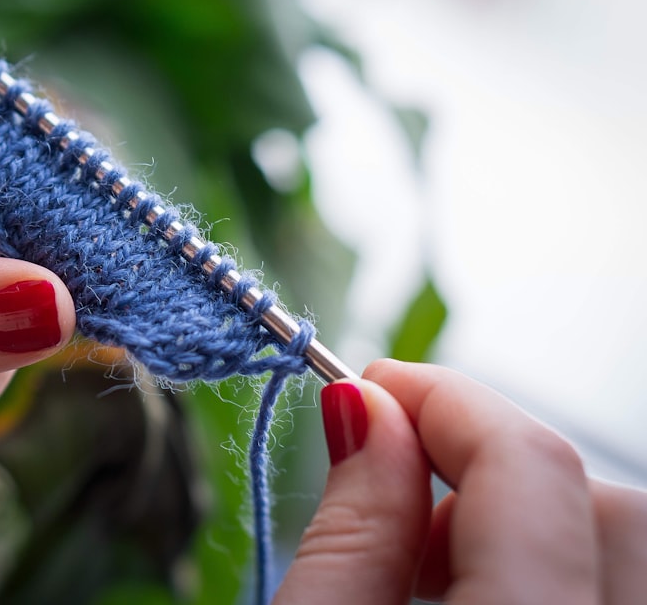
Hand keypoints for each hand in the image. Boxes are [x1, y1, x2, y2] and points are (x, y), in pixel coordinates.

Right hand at [276, 359, 646, 603]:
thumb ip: (351, 534)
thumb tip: (365, 408)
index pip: (530, 467)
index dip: (447, 400)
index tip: (371, 386)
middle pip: (607, 500)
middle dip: (496, 467)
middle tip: (392, 488)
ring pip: (627, 547)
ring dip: (531, 521)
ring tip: (428, 562)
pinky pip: (619, 593)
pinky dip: (557, 567)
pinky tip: (477, 596)